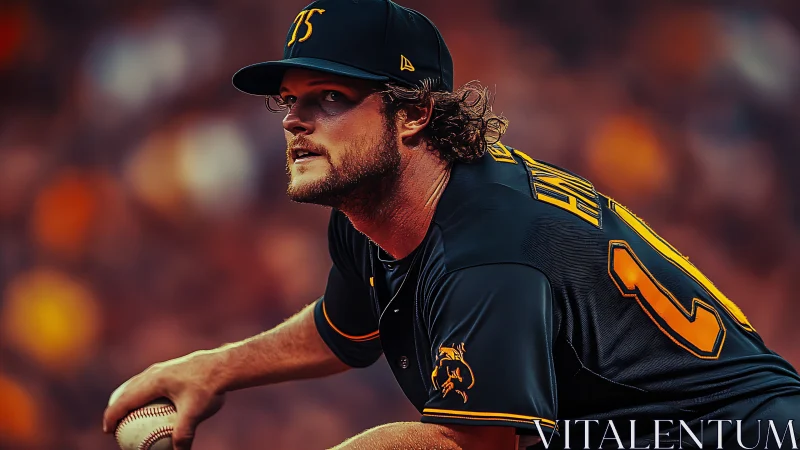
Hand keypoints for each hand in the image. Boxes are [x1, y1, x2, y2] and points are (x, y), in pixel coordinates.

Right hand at [103, 350, 226, 449]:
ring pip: (137, 383)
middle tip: (114, 425)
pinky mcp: (171, 368)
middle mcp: (155, 372)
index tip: (108, 431)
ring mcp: (163, 368)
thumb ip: (183, 434)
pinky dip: (144, 394)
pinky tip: (154, 405)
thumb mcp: (195, 413)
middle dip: (116, 406)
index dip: (112, 416)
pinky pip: (150, 382)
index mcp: (154, 381)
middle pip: (127, 390)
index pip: (125, 400)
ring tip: (128, 415)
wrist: (223, 365)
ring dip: (129, 398)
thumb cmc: (208, 387)